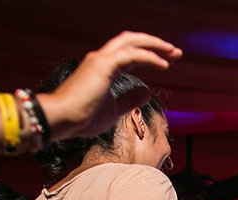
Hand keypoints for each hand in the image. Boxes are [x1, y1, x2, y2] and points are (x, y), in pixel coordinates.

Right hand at [41, 31, 182, 141]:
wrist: (62, 119)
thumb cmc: (82, 117)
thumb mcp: (115, 110)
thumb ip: (130, 100)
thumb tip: (146, 92)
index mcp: (104, 68)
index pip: (131, 55)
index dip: (150, 55)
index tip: (168, 62)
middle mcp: (102, 59)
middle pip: (133, 41)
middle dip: (156, 44)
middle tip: (176, 52)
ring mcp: (101, 60)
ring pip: (132, 42)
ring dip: (155, 46)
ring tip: (174, 53)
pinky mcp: (102, 65)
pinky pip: (131, 55)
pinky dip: (149, 57)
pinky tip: (164, 65)